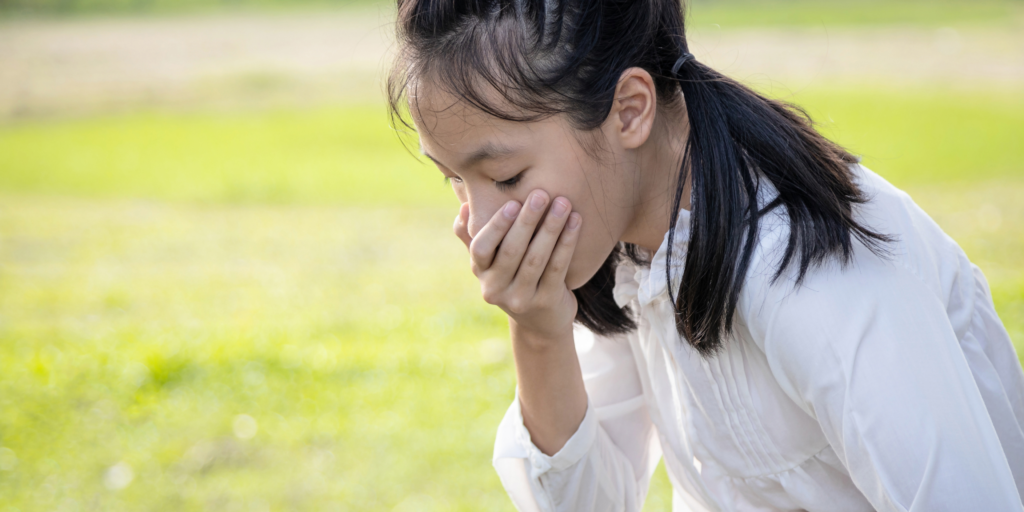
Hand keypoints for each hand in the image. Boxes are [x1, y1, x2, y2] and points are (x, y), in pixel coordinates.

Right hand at [453, 190, 582, 342]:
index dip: (496, 226)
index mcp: (480, 272)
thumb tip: (465, 206)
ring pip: (536, 259)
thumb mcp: (489, 261)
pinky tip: (575, 221)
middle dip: (527, 220)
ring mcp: (521, 299)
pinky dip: (567, 243)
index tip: (512, 203)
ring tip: (563, 203)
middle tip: (541, 194)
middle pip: (511, 251)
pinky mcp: (546, 302)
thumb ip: (473, 235)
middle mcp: (496, 289)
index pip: (481, 248)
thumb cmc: (512, 278)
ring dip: (551, 228)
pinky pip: (557, 268)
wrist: (539, 322)